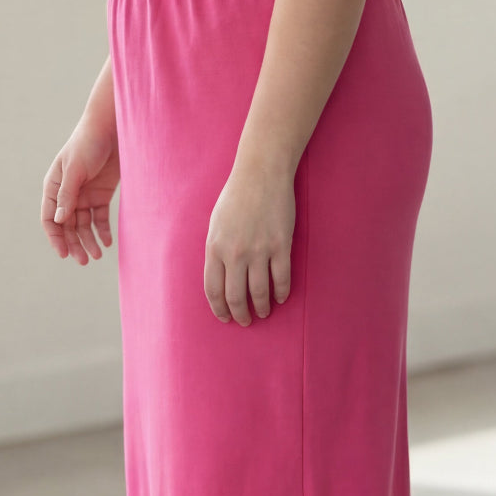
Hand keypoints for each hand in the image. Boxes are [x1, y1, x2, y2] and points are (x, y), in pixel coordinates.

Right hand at [42, 116, 119, 264]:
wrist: (112, 127)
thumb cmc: (88, 143)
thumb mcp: (75, 169)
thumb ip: (67, 194)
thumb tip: (60, 221)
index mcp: (54, 187)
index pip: (50, 218)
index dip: (56, 237)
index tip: (64, 254)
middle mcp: (67, 194)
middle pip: (68, 226)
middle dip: (74, 243)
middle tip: (84, 260)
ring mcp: (84, 194)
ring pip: (84, 224)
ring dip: (88, 240)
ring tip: (96, 255)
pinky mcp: (101, 193)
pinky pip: (99, 217)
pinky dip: (102, 231)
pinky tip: (107, 242)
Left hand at [204, 161, 294, 324]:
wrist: (261, 174)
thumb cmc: (236, 196)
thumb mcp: (215, 224)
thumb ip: (217, 250)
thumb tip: (222, 277)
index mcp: (214, 247)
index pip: (213, 289)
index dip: (219, 308)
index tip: (225, 317)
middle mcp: (234, 253)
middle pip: (235, 296)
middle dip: (240, 314)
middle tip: (245, 321)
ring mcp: (259, 250)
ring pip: (259, 292)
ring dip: (262, 307)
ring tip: (264, 312)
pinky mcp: (280, 245)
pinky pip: (281, 278)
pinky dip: (282, 292)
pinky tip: (281, 297)